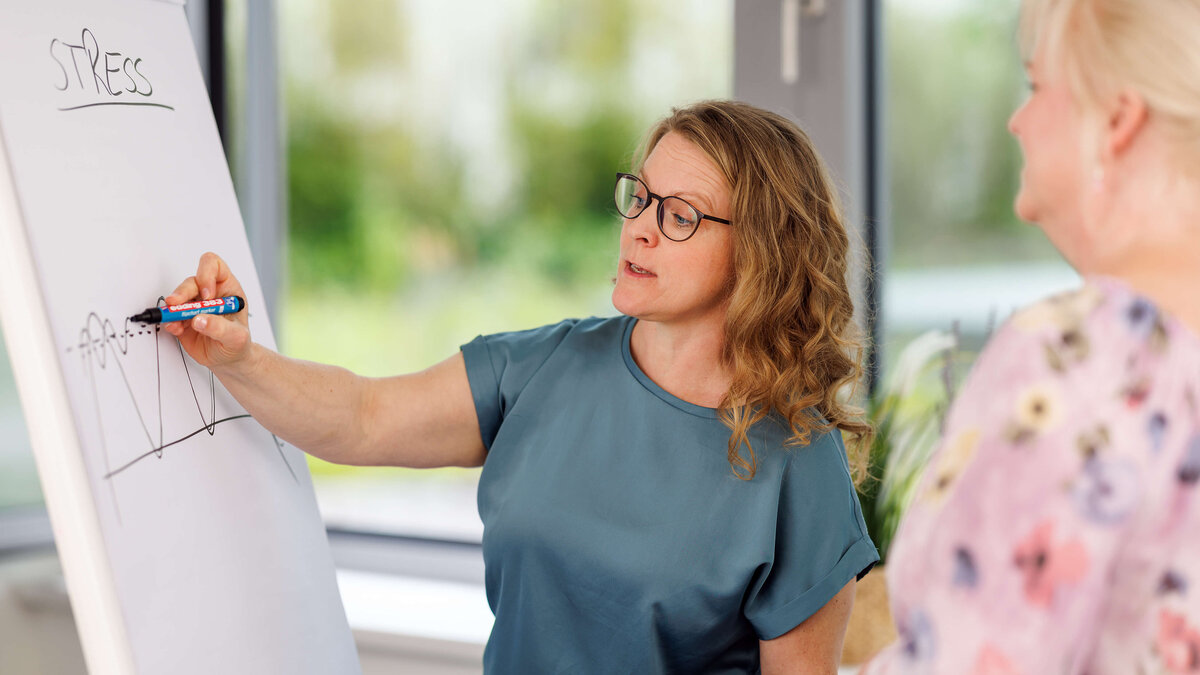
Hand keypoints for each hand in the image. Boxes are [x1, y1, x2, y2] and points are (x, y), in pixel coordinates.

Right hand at [161, 252, 252, 369]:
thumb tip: (199, 319)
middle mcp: (208, 294)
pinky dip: (170, 322)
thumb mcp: (237, 337)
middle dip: (182, 292)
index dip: (206, 274)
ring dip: (173, 308)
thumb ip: (220, 328)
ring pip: (178, 297)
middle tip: (176, 304)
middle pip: (191, 282)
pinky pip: (170, 316)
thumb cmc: (237, 343)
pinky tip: (176, 329)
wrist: (228, 359)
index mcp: (227, 289)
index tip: (207, 295)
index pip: (214, 266)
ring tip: (175, 321)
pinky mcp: (181, 319)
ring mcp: (193, 306)